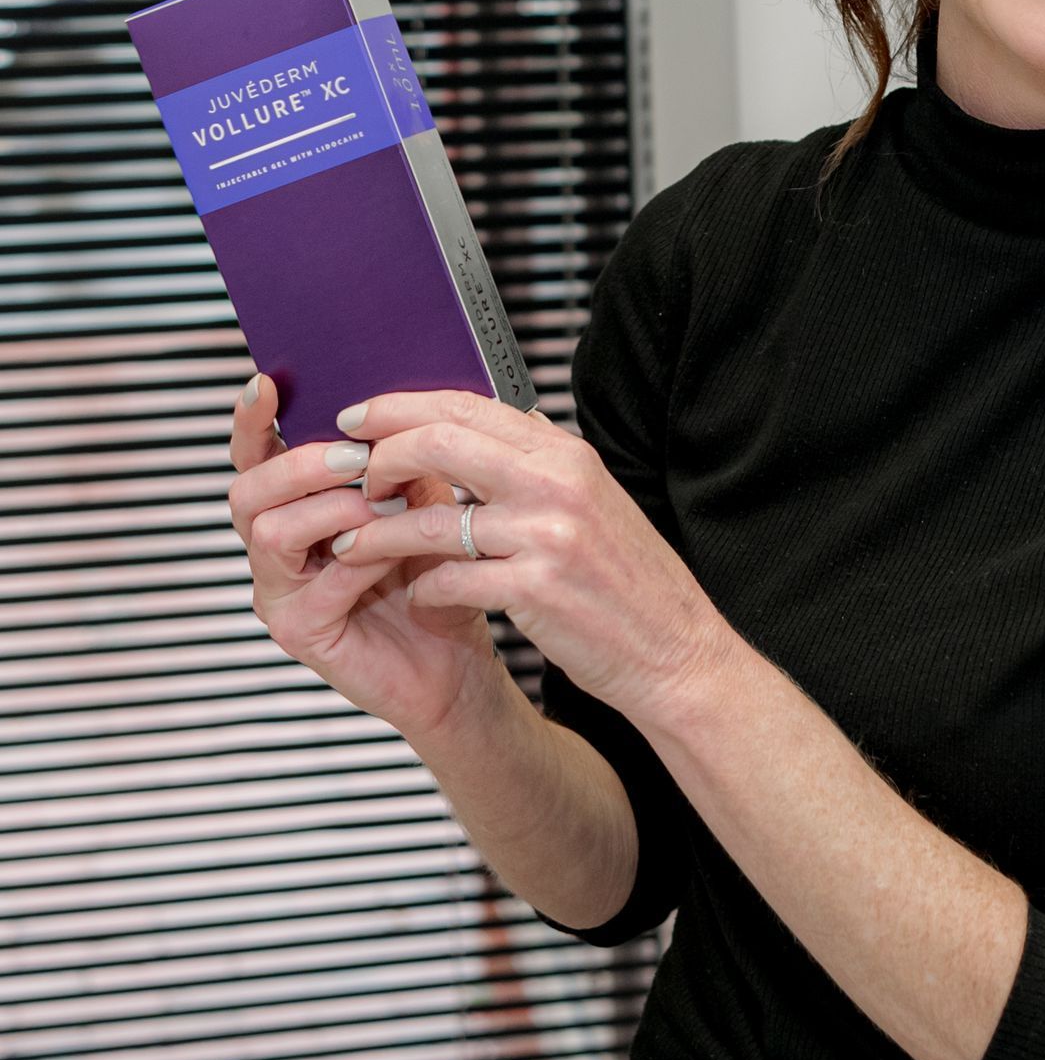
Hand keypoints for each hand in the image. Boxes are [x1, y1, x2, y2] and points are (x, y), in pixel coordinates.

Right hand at [227, 371, 502, 744]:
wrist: (458, 656)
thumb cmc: (437, 575)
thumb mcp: (425, 501)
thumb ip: (403, 459)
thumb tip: (400, 401)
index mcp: (298, 506)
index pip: (256, 455)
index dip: (253, 420)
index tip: (266, 382)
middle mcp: (276, 547)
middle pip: (248, 490)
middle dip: (301, 464)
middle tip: (355, 457)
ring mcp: (280, 591)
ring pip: (272, 532)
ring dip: (334, 509)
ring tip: (388, 506)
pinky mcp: (300, 631)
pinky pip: (316, 584)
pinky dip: (360, 560)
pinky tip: (395, 553)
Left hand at [327, 386, 735, 729]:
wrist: (676, 652)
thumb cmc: (631, 586)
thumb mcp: (594, 505)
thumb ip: (538, 469)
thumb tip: (476, 435)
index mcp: (569, 457)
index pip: (470, 407)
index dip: (403, 408)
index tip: (363, 420)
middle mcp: (559, 484)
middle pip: (440, 442)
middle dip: (380, 456)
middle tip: (353, 476)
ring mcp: (547, 535)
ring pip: (432, 516)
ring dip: (380, 532)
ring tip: (353, 543)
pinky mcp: (534, 588)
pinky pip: (448, 578)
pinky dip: (422, 589)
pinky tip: (418, 597)